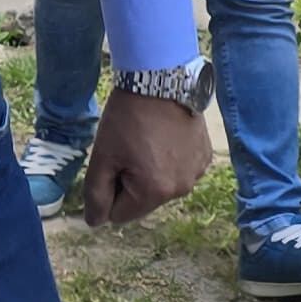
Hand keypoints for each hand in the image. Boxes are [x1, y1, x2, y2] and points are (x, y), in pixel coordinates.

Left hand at [82, 87, 215, 226]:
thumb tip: (95, 222)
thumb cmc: (128, 117)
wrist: (161, 79)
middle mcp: (182, 189)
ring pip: (162, 186)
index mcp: (155, 192)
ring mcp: (197, 172)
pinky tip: (164, 135)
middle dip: (130, 182)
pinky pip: (180, 170)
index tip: (112, 161)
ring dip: (150, 172)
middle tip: (127, 148)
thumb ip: (96, 194)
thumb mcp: (102, 156)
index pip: (120, 215)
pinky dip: (169, 159)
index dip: (108, 190)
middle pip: (143, 201)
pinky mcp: (205, 156)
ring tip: (146, 139)